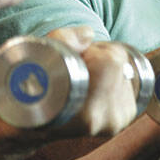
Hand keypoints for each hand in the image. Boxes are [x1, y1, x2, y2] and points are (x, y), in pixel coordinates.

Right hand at [19, 26, 141, 139]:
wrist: (31, 125)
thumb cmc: (31, 90)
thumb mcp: (38, 59)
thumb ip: (63, 40)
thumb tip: (89, 34)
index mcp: (88, 114)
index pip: (109, 62)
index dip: (92, 51)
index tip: (74, 58)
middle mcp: (107, 121)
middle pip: (119, 63)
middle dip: (99, 56)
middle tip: (76, 66)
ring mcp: (118, 120)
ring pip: (124, 69)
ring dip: (105, 66)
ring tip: (81, 78)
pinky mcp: (125, 116)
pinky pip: (128, 79)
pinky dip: (112, 74)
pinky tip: (94, 83)